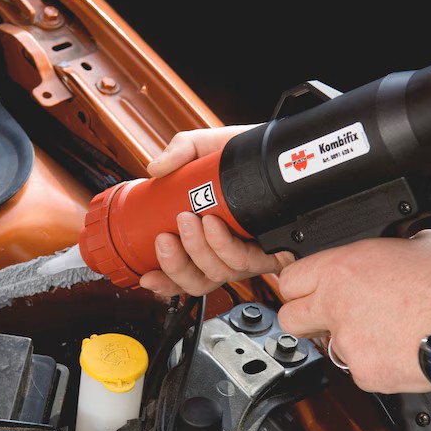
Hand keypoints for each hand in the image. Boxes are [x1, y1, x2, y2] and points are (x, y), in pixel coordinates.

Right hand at [139, 126, 293, 295]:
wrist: (284, 150)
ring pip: (219, 273)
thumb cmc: (247, 156)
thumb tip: (155, 169)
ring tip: (188, 220)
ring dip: (198, 251)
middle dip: (177, 264)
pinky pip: (246, 261)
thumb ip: (180, 151)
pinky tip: (213, 225)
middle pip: (198, 281)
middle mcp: (228, 255)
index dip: (164, 282)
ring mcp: (250, 255)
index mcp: (207, 242)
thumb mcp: (207, 147)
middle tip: (166, 235)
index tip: (146, 274)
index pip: (183, 275)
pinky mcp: (274, 253)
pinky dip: (225, 246)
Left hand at [276, 229, 430, 392]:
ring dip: (347, 341)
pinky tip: (399, 351)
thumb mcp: (421, 242)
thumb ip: (392, 247)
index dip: (299, 284)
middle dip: (305, 317)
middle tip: (329, 315)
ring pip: (328, 347)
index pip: (289, 279)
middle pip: (289, 318)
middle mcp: (335, 305)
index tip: (307, 288)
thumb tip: (396, 247)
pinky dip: (375, 364)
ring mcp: (348, 342)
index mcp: (341, 268)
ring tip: (383, 332)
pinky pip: (359, 370)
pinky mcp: (365, 373)